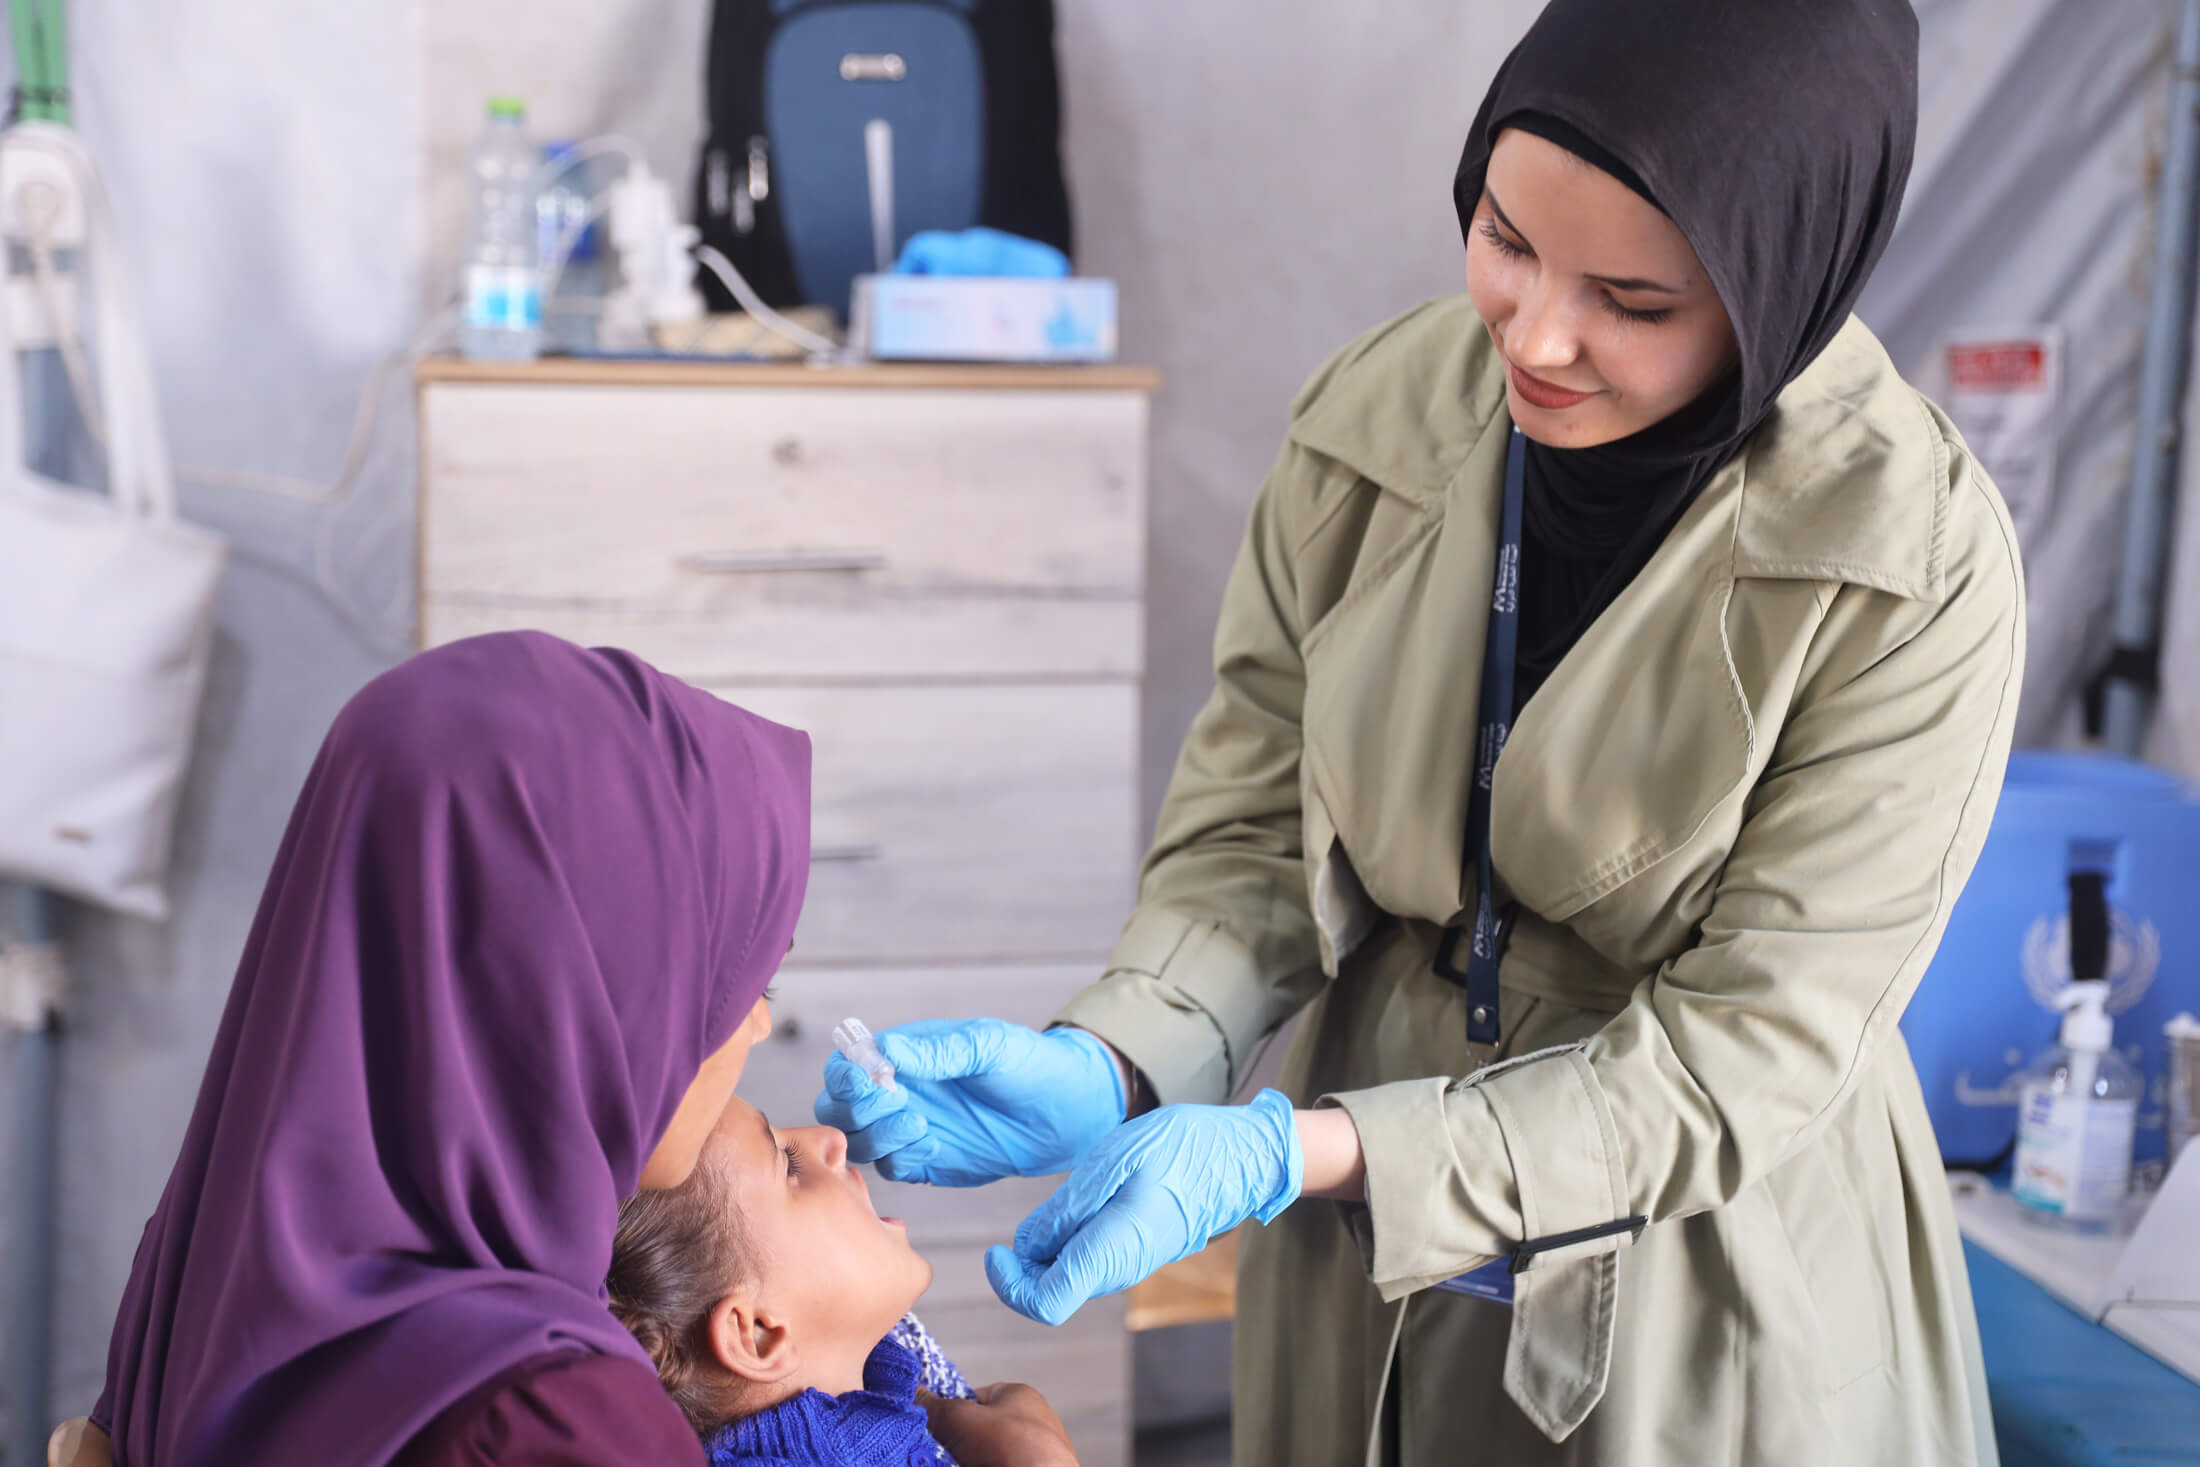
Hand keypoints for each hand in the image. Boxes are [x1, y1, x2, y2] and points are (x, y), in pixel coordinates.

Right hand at [812, 1019, 1124, 1185]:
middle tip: (901, 1106)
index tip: (872, 1082)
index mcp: (902, 1056)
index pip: (845, 1066)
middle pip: (837, 1110)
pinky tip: (934, 1147)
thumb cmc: (1028, 1063)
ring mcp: (908, 1129)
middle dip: (856, 1113)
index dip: (845, 1077)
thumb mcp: (988, 1046)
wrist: (1066, 1111)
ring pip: (859, 1144)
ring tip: (922, 1126)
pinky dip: (901, 1160)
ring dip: (878, 1138)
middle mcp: (896, 1093)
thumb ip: (939, 1052)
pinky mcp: (926, 1163)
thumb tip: (887, 1050)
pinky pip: (892, 1170)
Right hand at [918, 1382, 1078, 1466]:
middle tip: (946, 1454)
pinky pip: (1001, 1465)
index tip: (936, 1428)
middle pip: (982, 1430)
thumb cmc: (1011, 1448)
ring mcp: (1037, 1453)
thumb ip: (934, 1406)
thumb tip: (912, 1393)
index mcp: (1020, 1395)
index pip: (975, 1396)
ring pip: (992, 1455)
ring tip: (962, 1465)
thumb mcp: (960, 1419)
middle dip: (962, 1443)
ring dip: (973, 1461)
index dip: (952, 1411)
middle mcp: (1034, 1421)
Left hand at [985, 1089, 1303, 1324]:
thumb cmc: (1184, 1148)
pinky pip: (1089, 1258)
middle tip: (1023, 1219)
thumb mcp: (1117, 1159)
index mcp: (1112, 1250)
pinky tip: (1079, 1202)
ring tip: (1057, 1202)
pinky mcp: (1136, 1250)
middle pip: (1051, 1292)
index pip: (1045, 1303)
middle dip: (1023, 1264)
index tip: (996, 1249)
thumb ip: (1069, 1207)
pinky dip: (1069, 1240)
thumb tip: (1028, 1246)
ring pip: (1069, 1274)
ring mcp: (1130, 1263)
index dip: (1009, 1284)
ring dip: (1047, 1249)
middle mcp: (1120, 1268)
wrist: (1246, 1157)